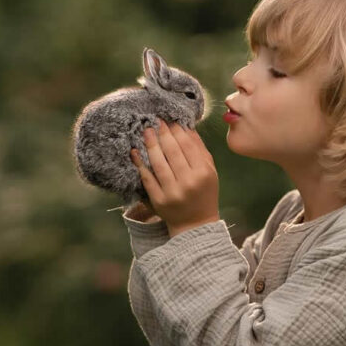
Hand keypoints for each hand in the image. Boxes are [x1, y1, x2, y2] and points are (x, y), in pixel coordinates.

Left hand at [130, 121, 219, 236]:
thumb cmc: (205, 194)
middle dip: (163, 134)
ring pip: (158, 163)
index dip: (177, 131)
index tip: (169, 121)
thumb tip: (187, 127)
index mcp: (203, 173)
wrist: (196, 224)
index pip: (188, 146)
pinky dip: (140, 164)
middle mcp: (188, 182)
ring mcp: (172, 192)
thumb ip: (200, 150)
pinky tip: (135, 152)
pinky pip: (147, 178)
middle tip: (155, 122)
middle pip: (172, 152)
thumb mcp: (210, 172)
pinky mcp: (159, 200)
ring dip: (150, 145)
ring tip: (146, 132)